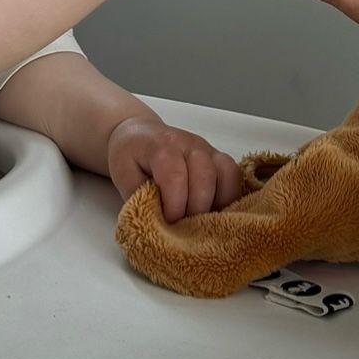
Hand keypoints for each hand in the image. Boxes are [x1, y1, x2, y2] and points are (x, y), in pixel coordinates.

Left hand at [107, 118, 243, 220]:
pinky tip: (215, 212)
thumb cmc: (131, 155)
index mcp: (162, 147)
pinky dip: (230, 198)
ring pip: (227, 174)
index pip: (175, 176)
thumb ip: (138, 197)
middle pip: (205, 175)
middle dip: (196, 208)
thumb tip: (155, 220)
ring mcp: (208, 150)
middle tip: (184, 225)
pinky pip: (235, 177)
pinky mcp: (219, 158)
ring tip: (202, 220)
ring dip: (218, 203)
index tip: (168, 222)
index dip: (174, 205)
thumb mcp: (122, 175)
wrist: (140, 133)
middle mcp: (190, 145)